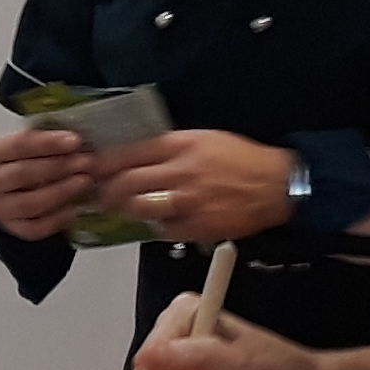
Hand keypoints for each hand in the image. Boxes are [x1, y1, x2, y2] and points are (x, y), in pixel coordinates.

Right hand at [0, 125, 96, 241]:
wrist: (12, 195)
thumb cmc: (25, 164)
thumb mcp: (30, 147)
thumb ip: (46, 141)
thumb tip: (75, 137)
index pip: (19, 145)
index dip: (48, 143)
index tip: (74, 140)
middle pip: (24, 173)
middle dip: (59, 167)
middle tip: (86, 161)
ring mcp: (1, 208)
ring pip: (31, 203)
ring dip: (61, 191)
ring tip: (84, 181)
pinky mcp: (13, 228)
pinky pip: (36, 227)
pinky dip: (57, 219)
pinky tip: (75, 209)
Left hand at [93, 128, 295, 247]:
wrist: (275, 185)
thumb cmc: (241, 159)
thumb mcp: (204, 139)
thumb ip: (171, 148)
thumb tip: (138, 157)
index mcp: (180, 145)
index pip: (128, 153)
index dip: (105, 164)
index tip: (94, 168)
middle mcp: (180, 171)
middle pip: (126, 183)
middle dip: (106, 191)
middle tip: (101, 195)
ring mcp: (187, 201)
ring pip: (139, 208)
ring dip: (127, 210)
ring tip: (124, 209)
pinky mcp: (196, 226)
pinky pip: (162, 230)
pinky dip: (156, 227)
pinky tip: (158, 222)